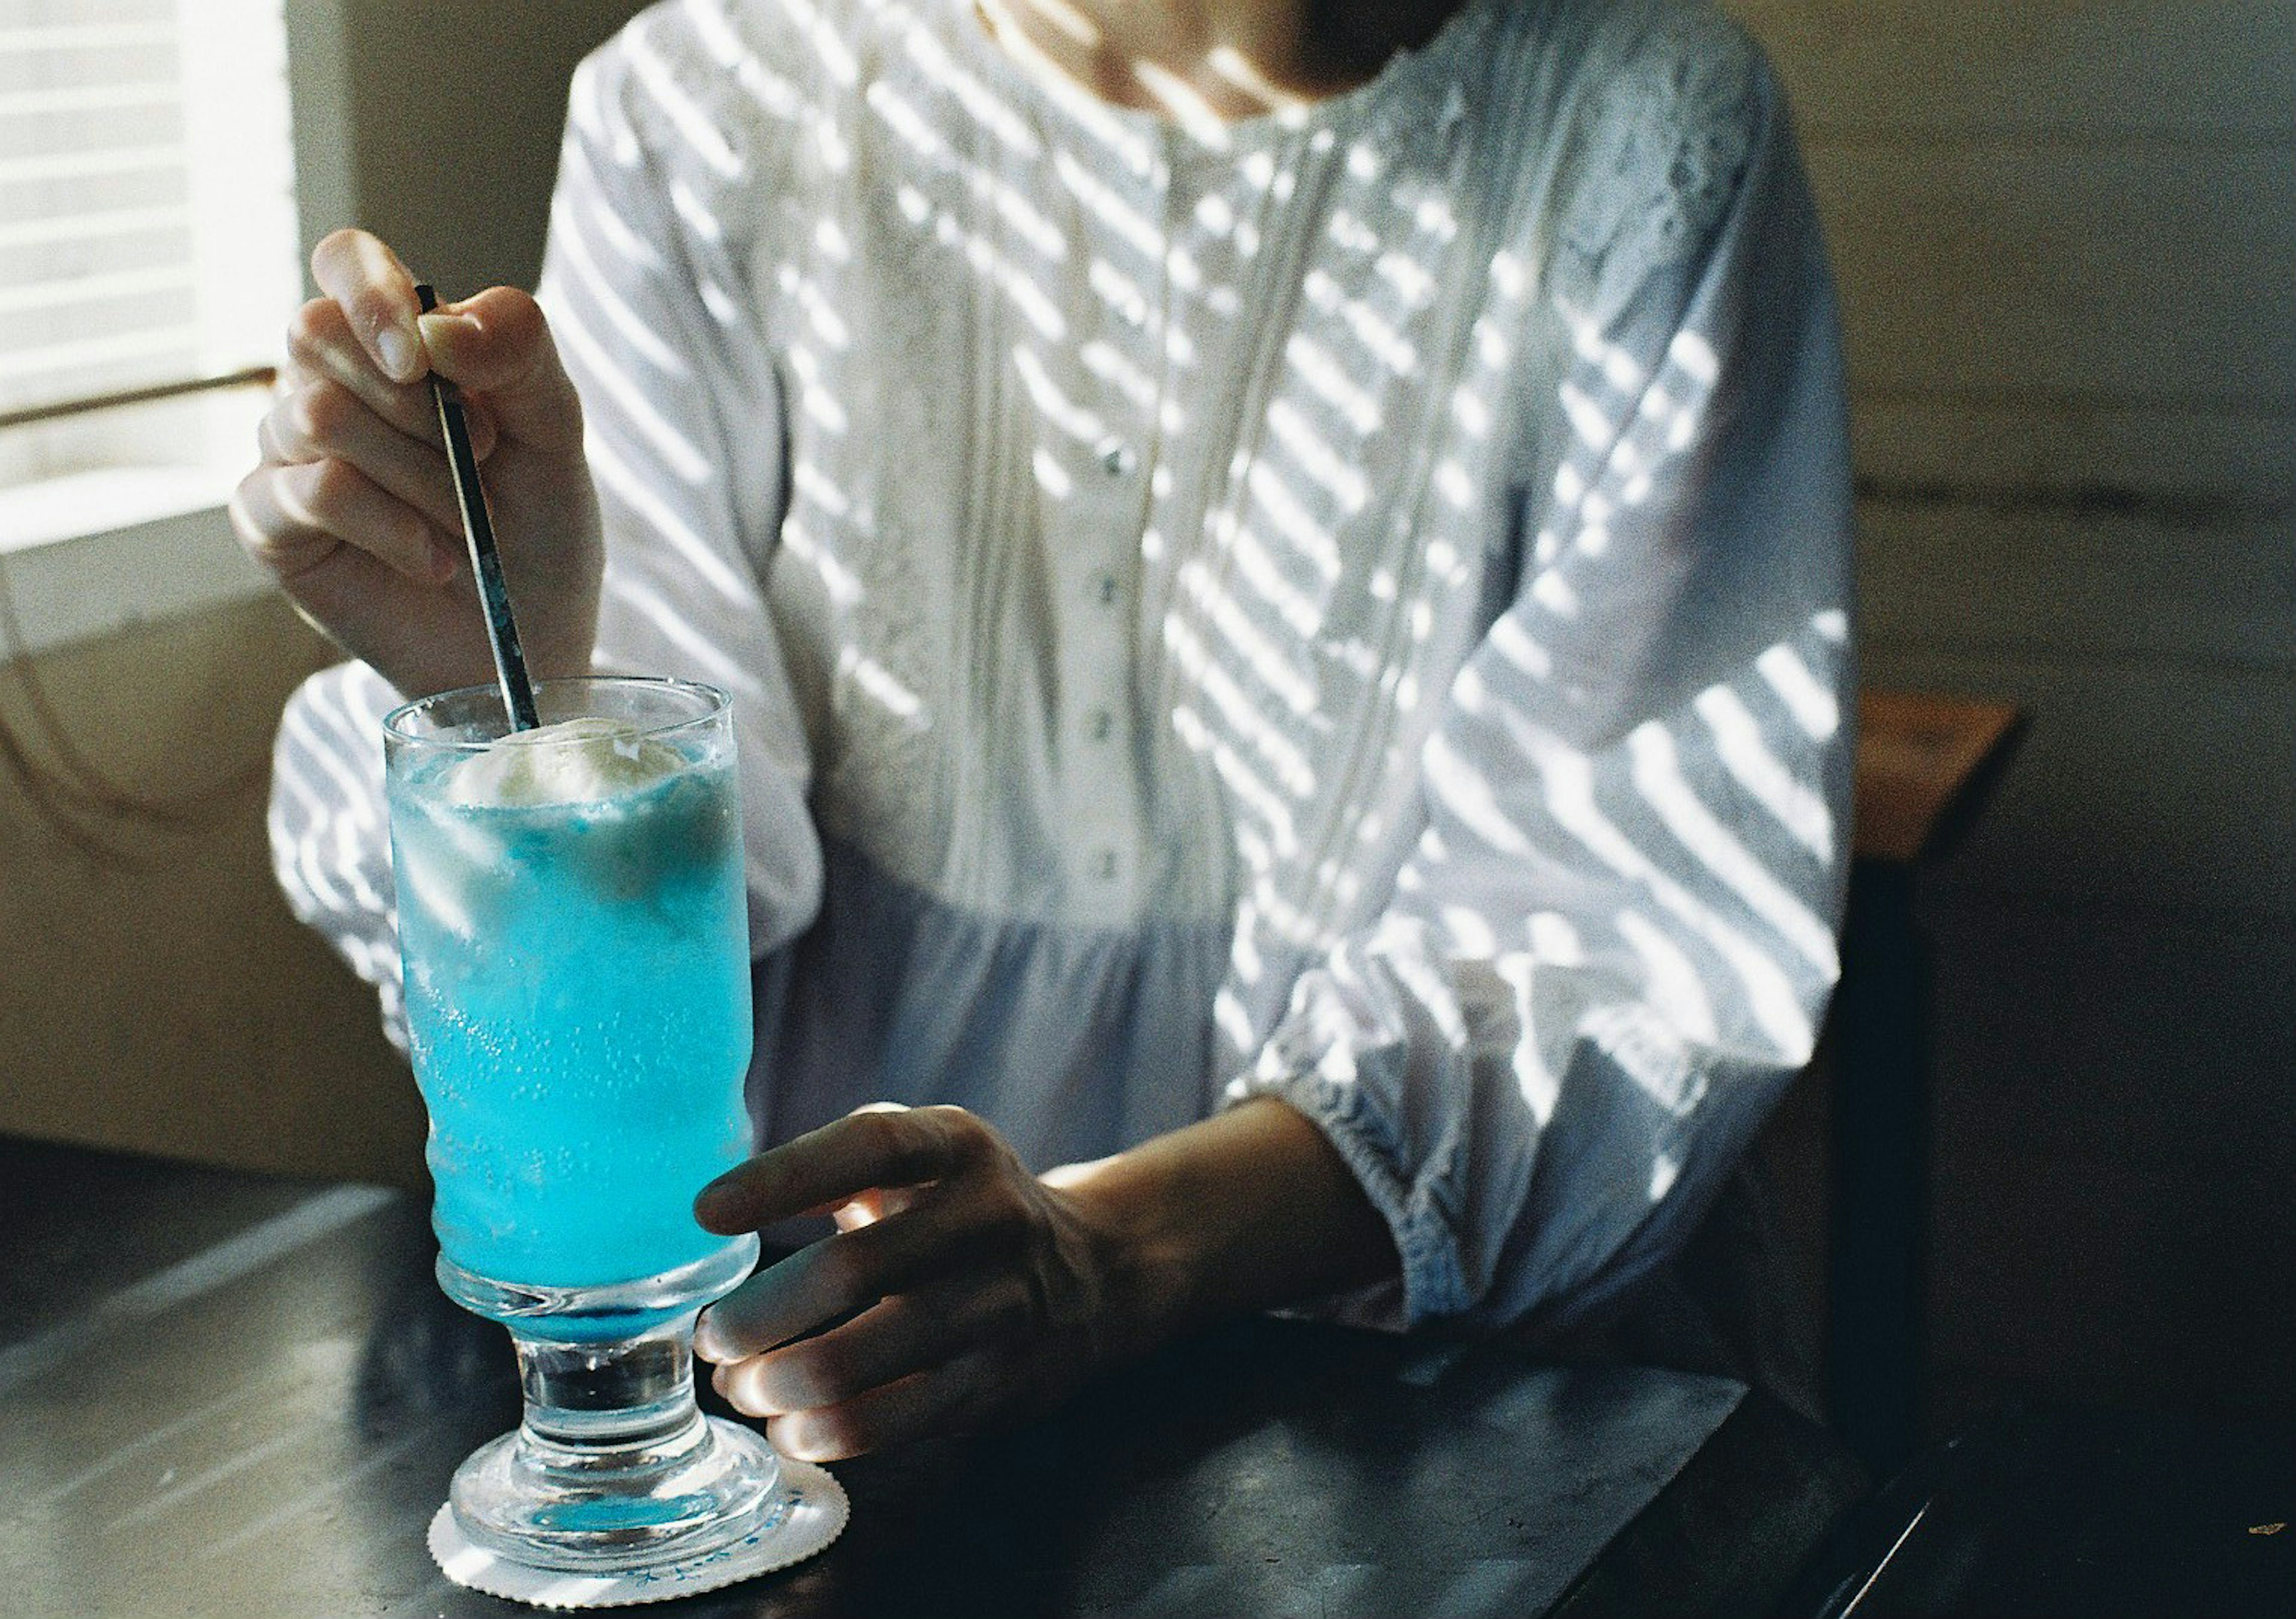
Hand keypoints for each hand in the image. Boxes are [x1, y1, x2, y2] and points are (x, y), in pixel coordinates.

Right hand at [230, 229, 602, 698]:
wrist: (526, 638)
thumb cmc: (540, 529)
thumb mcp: (557, 434)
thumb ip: (518, 354)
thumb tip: (437, 326)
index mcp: (396, 343)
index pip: (347, 261)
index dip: (370, 292)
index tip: (424, 362)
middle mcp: (328, 383)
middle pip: (314, 334)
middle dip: (418, 408)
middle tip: (484, 460)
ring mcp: (288, 451)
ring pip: (316, 415)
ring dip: (419, 478)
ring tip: (467, 524)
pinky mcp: (269, 520)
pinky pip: (310, 490)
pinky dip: (390, 528)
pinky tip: (432, 560)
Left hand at [690, 1106, 1157, 1462]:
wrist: (1090, 1271)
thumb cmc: (960, 1204)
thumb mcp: (920, 1151)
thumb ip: (833, 1162)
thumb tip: (717, 1212)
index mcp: (959, 1144)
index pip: (870, 1147)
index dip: (783, 1179)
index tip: (704, 1213)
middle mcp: (990, 1218)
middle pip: (851, 1270)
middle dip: (757, 1315)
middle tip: (714, 1335)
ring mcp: (1000, 1305)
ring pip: (860, 1360)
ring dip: (777, 1383)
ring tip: (742, 1385)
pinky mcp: (997, 1382)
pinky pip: (890, 1421)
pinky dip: (821, 1432)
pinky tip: (790, 1426)